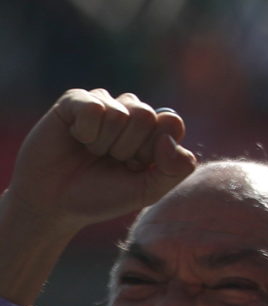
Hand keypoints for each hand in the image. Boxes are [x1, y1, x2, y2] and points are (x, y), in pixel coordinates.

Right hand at [2, 90, 195, 241]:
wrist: (52, 204)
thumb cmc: (101, 196)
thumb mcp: (147, 191)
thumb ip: (176, 169)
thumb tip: (170, 138)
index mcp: (154, 129)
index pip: (171, 122)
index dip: (152, 150)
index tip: (134, 166)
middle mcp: (131, 111)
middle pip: (146, 115)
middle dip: (126, 148)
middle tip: (108, 160)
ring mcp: (105, 103)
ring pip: (120, 114)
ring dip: (103, 143)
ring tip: (90, 153)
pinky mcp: (75, 101)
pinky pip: (94, 107)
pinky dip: (86, 131)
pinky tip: (76, 138)